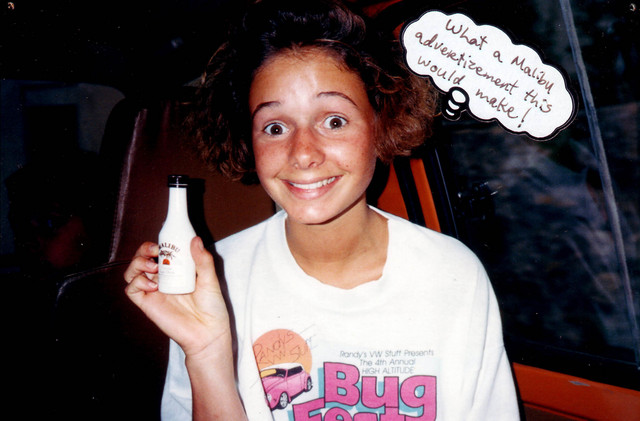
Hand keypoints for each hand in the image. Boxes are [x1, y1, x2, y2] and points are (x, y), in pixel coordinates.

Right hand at [123, 237, 231, 358]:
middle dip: (143, 250)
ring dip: (137, 263)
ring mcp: (153, 292)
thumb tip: (195, 239)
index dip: (158, 243)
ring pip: (132, 272)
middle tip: (155, 250)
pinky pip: (132, 290)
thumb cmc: (212, 308)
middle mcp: (162, 280)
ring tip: (153, 266)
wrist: (209, 333)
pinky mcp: (148, 304)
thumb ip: (203, 260)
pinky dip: (137, 283)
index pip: (160, 252)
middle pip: (142, 259)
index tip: (166, 238)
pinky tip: (154, 285)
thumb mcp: (210, 279)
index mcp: (176, 272)